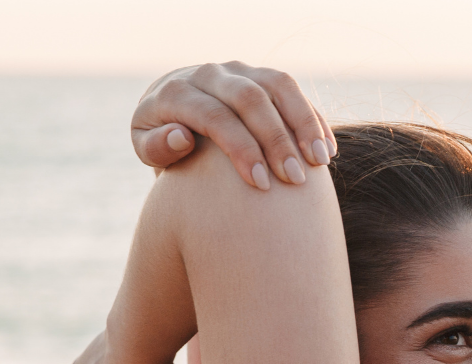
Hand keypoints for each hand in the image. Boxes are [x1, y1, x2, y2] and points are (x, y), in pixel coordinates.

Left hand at [132, 62, 333, 190]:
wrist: (174, 107)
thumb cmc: (162, 140)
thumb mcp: (146, 148)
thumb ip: (156, 147)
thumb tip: (181, 137)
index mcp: (177, 92)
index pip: (215, 116)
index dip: (241, 150)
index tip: (262, 186)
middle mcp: (209, 73)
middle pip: (250, 99)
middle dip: (276, 139)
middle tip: (295, 179)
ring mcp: (239, 70)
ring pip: (279, 86)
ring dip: (303, 123)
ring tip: (320, 161)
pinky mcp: (262, 75)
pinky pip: (293, 90)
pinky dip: (312, 119)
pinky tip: (326, 152)